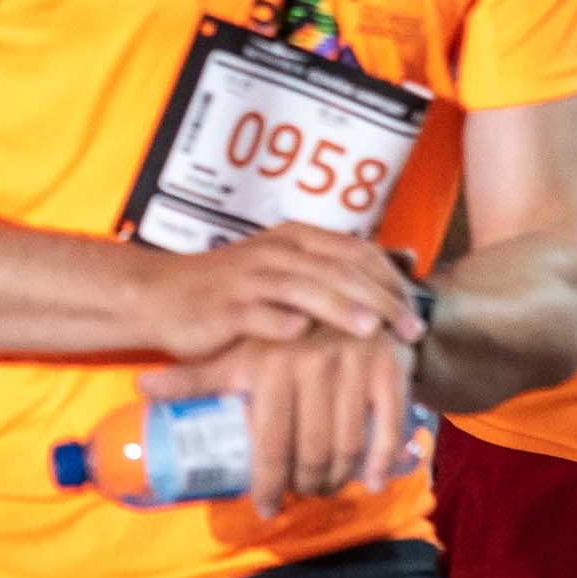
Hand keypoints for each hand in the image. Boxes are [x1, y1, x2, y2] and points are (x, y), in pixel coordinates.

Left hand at [145, 324, 419, 512]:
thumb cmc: (280, 330)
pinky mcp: (389, 366)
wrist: (342, 290)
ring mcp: (354, 366)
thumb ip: (197, 375)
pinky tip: (371, 480)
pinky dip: (382, 459)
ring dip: (339, 477)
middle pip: (312, 451)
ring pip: (348, 444)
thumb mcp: (237, 349)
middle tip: (301, 495)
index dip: (269, 485)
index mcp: (270, 365)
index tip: (266, 509)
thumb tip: (143, 389)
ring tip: (327, 487)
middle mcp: (313, 365)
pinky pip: (388, 426)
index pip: (270, 444)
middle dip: (307, 484)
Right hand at [146, 221, 420, 361]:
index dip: (390, 278)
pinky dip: (280, 323)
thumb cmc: (230, 290)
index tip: (417, 309)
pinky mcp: (223, 308)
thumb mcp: (285, 269)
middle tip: (410, 329)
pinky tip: (303, 337)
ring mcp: (248, 279)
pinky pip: (256, 313)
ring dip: (339, 307)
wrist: (159, 295)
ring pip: (302, 287)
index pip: (355, 251)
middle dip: (380, 299)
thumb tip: (406, 257)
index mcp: (294, 239)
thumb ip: (336, 266)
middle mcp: (275, 252)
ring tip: (372, 330)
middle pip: (338, 270)